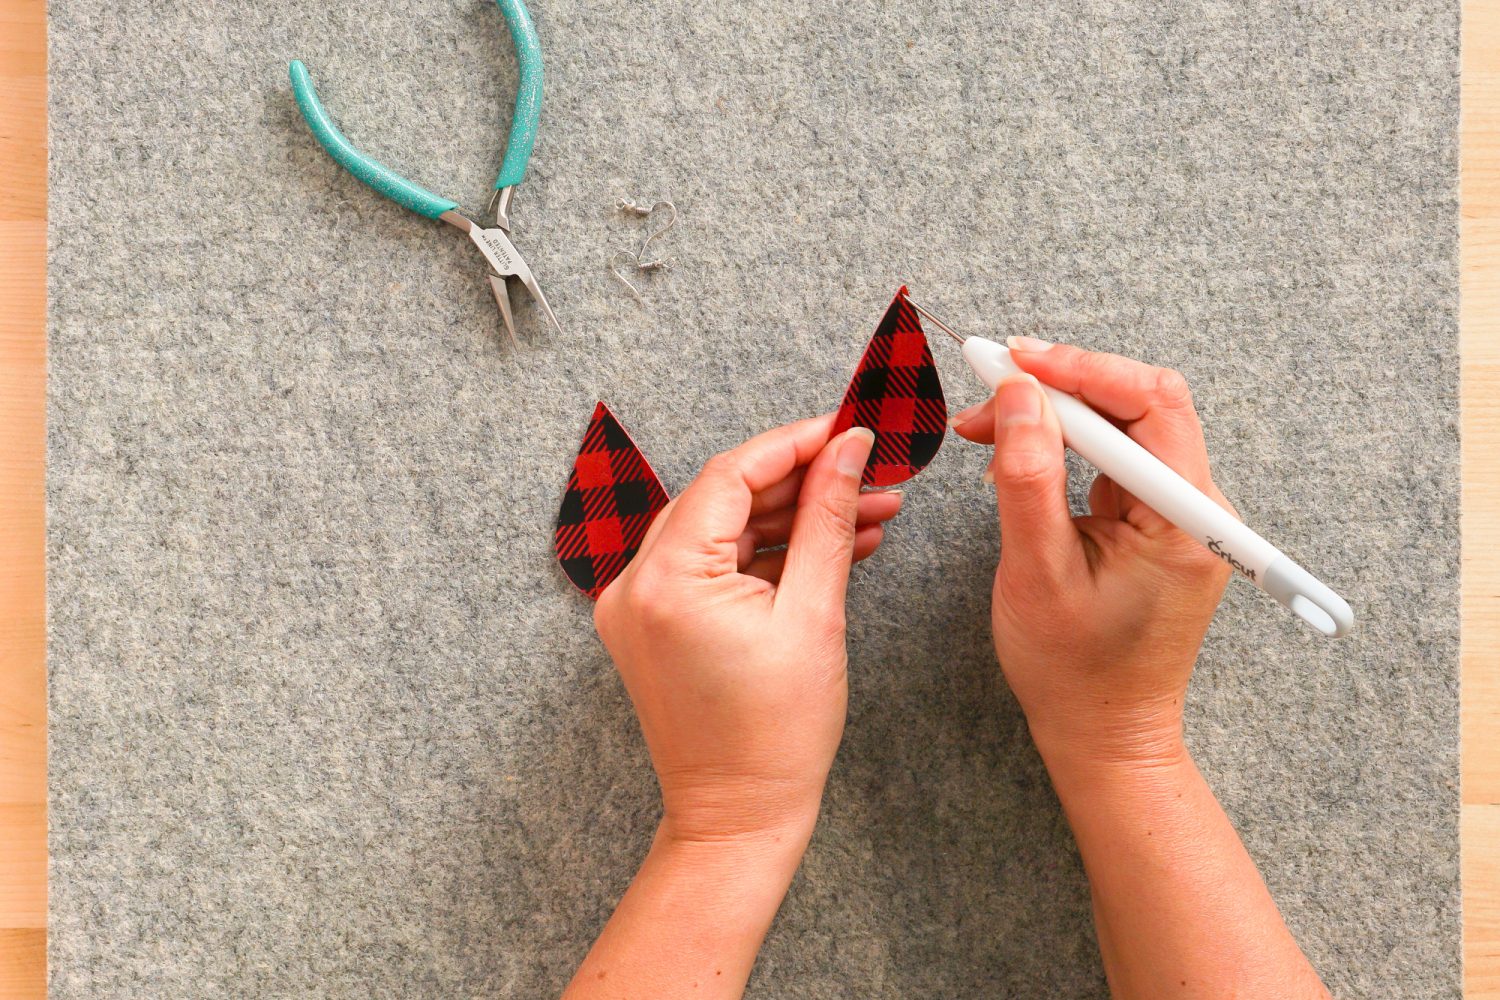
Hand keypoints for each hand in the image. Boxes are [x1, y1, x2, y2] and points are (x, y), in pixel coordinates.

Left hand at [594, 415, 899, 844]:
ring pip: (720, 529)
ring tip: (866, 513)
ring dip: (789, 518)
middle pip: (723, 497)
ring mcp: (636, 605)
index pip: (729, 476)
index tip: (847, 429)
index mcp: (665, 581)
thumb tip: (849, 449)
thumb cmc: (776, 735)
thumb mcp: (814, 615)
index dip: (794, 445)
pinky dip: (763, 554)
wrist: (739, 815)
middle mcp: (634, 585)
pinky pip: (709, 565)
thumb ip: (828, 520)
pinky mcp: (652, 622)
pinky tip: (825, 547)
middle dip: (801, 482)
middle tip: (867, 471)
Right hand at [950, 339, 1233, 772]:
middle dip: (1060, 385)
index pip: (1150, 405)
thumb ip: (1028, 478)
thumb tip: (1017, 395)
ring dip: (1053, 414)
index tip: (1013, 360)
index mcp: (1185, 521)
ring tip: (982, 424)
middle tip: (988, 381)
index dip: (1080, 371)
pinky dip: (1060, 445)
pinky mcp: (1150, 522)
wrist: (1104, 736)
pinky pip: (1110, 460)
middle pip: (1139, 404)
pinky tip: (1013, 453)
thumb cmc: (1073, 672)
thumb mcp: (1038, 572)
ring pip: (1120, 426)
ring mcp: (1175, 513)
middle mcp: (1195, 508)